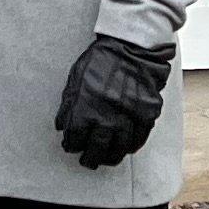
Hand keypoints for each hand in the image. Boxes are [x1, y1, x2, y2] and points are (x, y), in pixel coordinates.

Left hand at [54, 33, 175, 168]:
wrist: (131, 47)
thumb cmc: (100, 60)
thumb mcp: (76, 78)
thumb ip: (68, 105)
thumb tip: (61, 127)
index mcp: (86, 108)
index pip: (76, 138)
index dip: (71, 145)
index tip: (71, 147)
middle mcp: (107, 117)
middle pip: (97, 149)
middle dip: (90, 159)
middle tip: (88, 161)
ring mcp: (129, 117)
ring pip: (119, 149)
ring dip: (111, 157)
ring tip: (106, 159)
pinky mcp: (146, 115)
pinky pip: (139, 139)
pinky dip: (131, 146)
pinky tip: (125, 147)